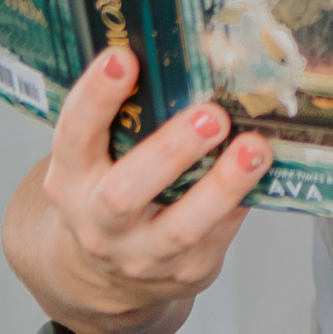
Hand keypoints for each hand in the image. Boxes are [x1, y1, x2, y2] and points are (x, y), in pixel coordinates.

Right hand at [3, 47, 273, 333]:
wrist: (106, 275)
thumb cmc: (113, 189)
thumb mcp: (99, 158)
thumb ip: (127, 121)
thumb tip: (185, 59)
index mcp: (71, 179)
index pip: (74, 135)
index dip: (96, 97)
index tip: (123, 58)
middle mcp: (98, 222)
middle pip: (125, 193)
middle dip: (171, 151)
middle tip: (211, 115)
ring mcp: (140, 255)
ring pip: (181, 226)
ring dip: (222, 186)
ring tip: (253, 148)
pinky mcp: (185, 272)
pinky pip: (217, 237)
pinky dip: (241, 203)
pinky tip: (261, 174)